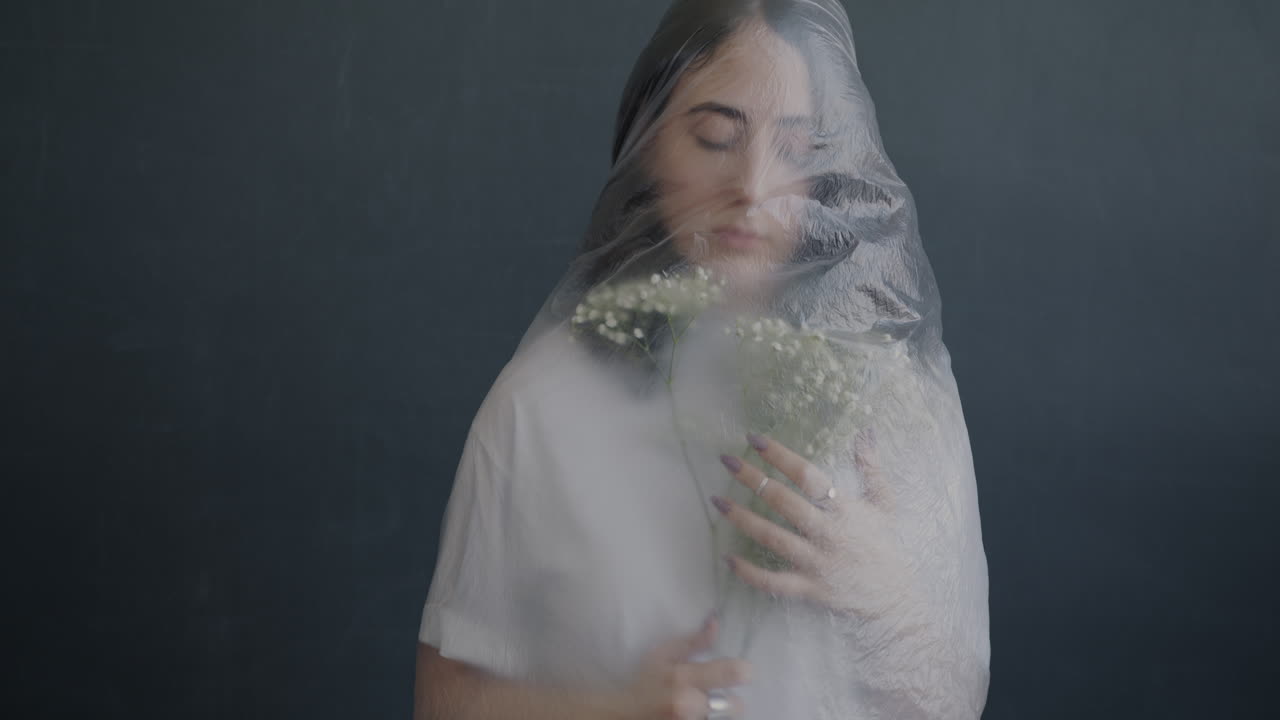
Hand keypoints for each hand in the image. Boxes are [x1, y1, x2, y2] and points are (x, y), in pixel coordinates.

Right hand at [610, 614, 749, 718]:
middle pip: (736, 706)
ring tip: (702, 709)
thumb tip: (716, 622)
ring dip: (719, 714)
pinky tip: (696, 715)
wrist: (623, 716)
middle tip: (717, 698)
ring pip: (725, 718)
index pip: (732, 672)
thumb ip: (693, 642)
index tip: (744, 671)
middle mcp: (688, 705)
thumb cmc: (645, 683)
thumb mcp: (663, 656)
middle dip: (730, 702)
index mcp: (683, 678)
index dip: (742, 671)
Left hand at [712, 429, 914, 620]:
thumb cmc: (884, 546)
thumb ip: (871, 468)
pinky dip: (749, 572)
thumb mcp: (884, 504)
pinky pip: (774, 582)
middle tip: (727, 460)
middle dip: (753, 479)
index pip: (808, 475)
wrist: (894, 599)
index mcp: (845, 509)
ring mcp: (817, 563)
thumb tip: (867, 432)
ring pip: (773, 538)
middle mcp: (829, 533)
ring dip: (742, 519)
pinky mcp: (809, 589)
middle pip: (784, 501)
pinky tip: (727, 558)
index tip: (755, 440)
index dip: (780, 456)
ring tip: (717, 501)